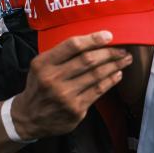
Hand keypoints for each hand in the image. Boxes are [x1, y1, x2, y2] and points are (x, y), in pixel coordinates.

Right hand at [12, 31, 132, 140]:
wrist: (29, 117)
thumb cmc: (38, 86)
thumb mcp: (40, 65)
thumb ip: (60, 55)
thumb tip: (90, 42)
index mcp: (44, 63)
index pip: (72, 46)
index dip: (93, 39)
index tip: (108, 35)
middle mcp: (53, 79)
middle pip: (88, 60)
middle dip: (109, 53)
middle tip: (122, 49)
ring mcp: (65, 96)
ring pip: (96, 75)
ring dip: (114, 66)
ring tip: (124, 60)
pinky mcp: (76, 110)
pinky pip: (98, 91)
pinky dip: (110, 81)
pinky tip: (117, 75)